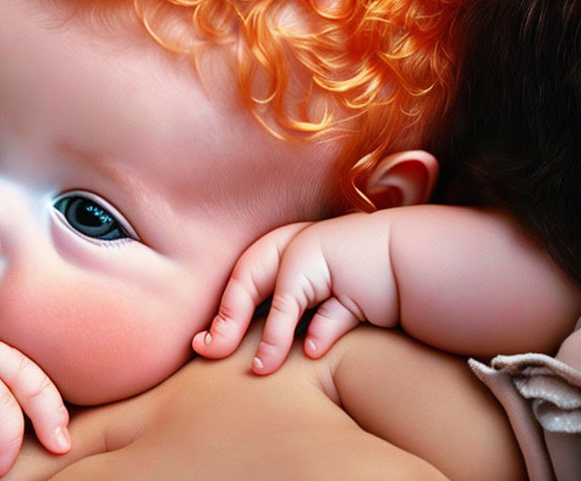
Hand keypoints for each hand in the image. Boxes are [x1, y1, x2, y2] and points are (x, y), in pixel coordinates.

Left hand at [192, 213, 397, 373]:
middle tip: (210, 352)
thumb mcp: (313, 299)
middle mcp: (296, 248)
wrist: (413, 261)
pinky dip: (321, 333)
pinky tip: (315, 353)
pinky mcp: (353, 277)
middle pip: (250, 281)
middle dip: (230, 322)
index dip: (220, 314)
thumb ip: (283, 318)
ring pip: (286, 299)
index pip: (241, 279)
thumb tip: (249, 359)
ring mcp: (325, 259)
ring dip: (273, 338)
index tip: (202, 346)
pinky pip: (331, 311)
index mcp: (282, 247)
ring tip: (260, 369)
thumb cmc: (358, 284)